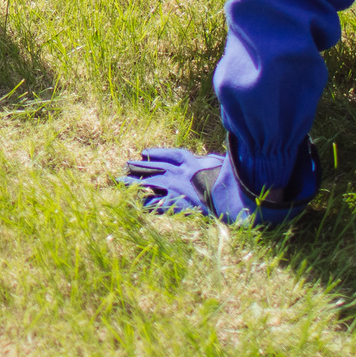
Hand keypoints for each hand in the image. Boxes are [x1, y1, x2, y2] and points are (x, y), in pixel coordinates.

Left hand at [120, 147, 307, 226]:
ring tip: (118, 181)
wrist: (236, 192)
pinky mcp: (179, 203)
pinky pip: (158, 204)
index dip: (158, 154)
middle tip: (124, 165)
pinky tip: (135, 205)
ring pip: (150, 182)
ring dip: (134, 182)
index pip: (173, 155)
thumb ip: (224, 160)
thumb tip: (225, 155)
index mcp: (195, 163)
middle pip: (155, 167)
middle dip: (140, 167)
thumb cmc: (237, 178)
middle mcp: (182, 173)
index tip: (145, 152)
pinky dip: (147, 204)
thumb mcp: (230, 164)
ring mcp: (178, 188)